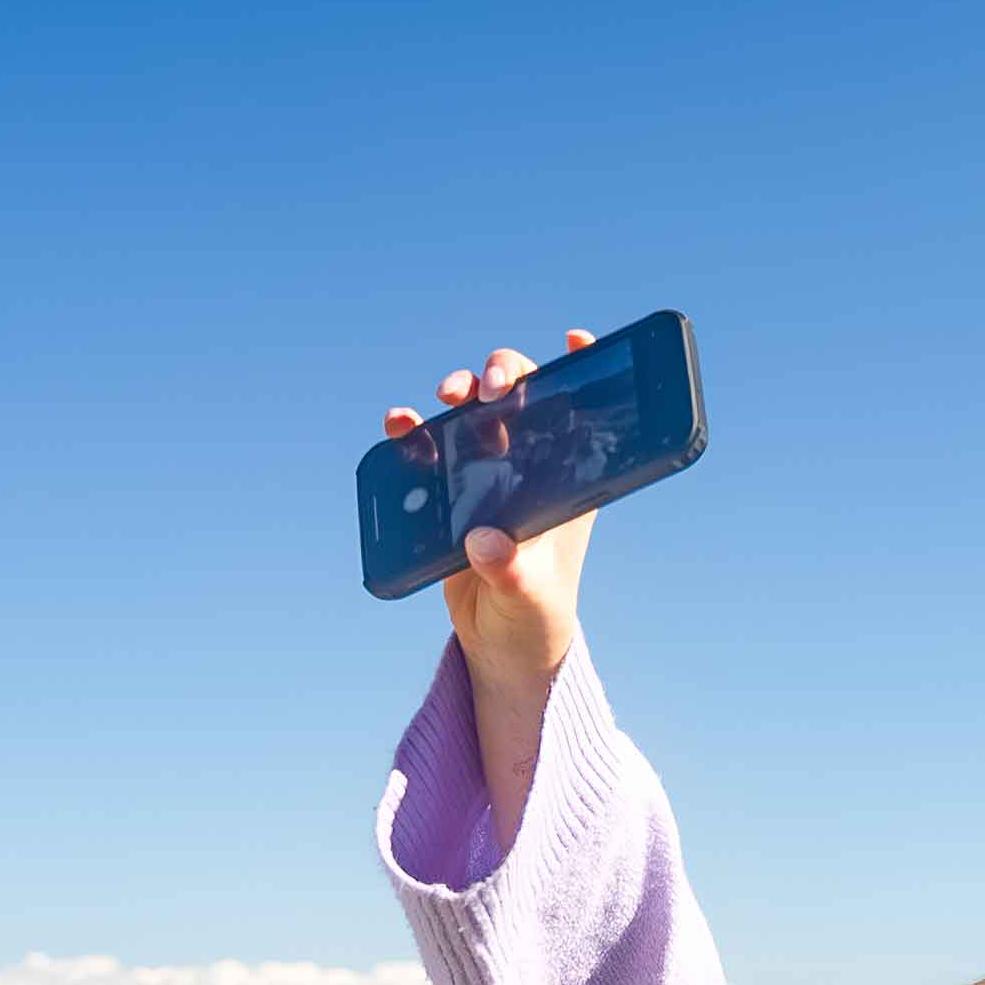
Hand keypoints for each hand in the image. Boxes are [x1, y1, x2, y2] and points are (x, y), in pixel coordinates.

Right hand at [385, 333, 595, 701]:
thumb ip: (511, 570)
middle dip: (506, 373)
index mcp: (570, 484)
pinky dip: (415, 429)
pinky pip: (431, 445)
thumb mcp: (530, 596)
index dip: (582, 371)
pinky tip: (402, 425)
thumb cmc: (534, 615)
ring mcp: (490, 473)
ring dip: (461, 389)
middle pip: (523, 397)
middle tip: (491, 388)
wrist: (501, 643)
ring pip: (476, 411)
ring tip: (450, 396)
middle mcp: (532, 467)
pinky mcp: (452, 489)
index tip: (575, 341)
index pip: (583, 416)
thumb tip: (485, 543)